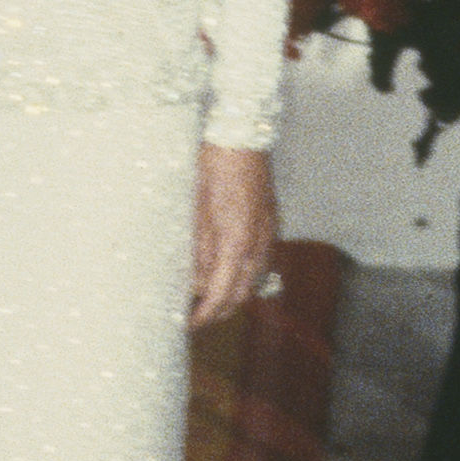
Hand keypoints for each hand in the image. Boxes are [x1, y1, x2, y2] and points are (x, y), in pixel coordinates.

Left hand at [188, 143, 276, 327]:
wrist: (241, 136)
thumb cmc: (212, 167)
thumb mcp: (195, 210)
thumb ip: (198, 251)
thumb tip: (196, 283)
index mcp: (236, 243)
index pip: (221, 294)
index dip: (205, 315)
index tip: (188, 324)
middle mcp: (258, 244)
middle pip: (241, 294)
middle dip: (219, 311)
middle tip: (195, 317)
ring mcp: (268, 233)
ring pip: (253, 280)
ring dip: (232, 295)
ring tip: (208, 299)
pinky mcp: (270, 223)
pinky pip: (260, 262)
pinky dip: (243, 276)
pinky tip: (227, 272)